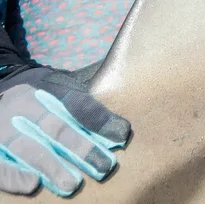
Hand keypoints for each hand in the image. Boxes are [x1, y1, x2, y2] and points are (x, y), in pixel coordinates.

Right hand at [0, 64, 130, 196]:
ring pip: (29, 148)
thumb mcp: (55, 92)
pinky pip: (0, 166)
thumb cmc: (34, 101)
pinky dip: (15, 177)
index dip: (98, 119)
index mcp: (43, 90)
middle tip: (102, 167)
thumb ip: (80, 109)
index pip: (75, 103)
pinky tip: (32, 185)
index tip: (121, 135)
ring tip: (72, 184)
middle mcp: (22, 107)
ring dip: (52, 167)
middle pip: (54, 127)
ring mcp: (3, 129)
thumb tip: (117, 132)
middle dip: (80, 148)